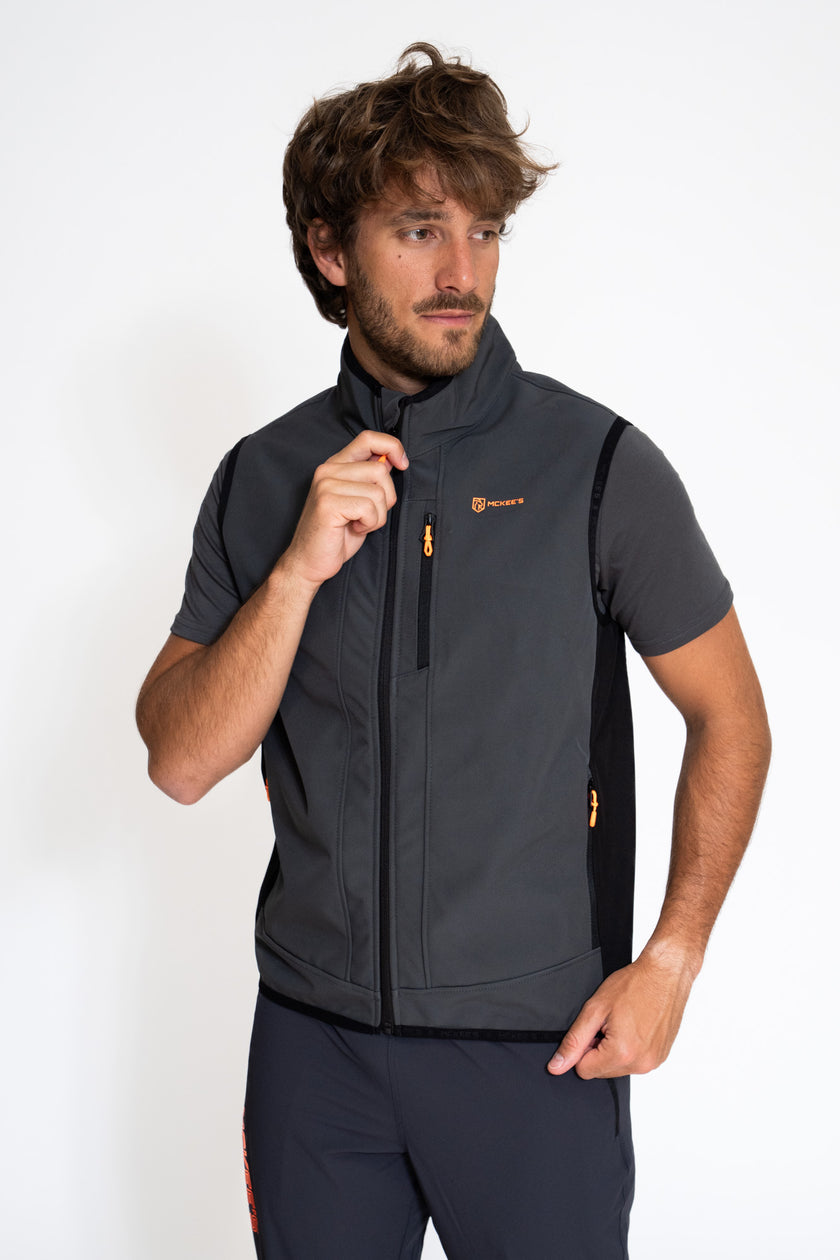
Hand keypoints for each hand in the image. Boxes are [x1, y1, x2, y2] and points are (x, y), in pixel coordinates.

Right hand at [281, 431, 408, 588]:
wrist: (309, 562)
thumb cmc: (336, 534)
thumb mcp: (358, 500)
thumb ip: (370, 479)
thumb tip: (391, 460)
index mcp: (335, 465)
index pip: (368, 438)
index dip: (392, 446)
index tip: (402, 464)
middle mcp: (328, 470)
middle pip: (380, 470)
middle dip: (386, 499)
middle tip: (368, 515)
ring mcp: (326, 485)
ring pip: (378, 492)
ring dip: (377, 516)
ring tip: (358, 523)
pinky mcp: (328, 503)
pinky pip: (369, 508)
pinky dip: (370, 524)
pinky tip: (354, 529)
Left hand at [546, 947, 695, 1078]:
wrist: (666, 974)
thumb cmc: (634, 985)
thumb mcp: (595, 1009)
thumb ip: (574, 1041)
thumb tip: (557, 1066)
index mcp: (622, 1054)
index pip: (584, 1070)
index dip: (584, 1047)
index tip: (595, 1027)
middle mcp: (641, 1064)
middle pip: (602, 1071)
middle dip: (600, 1049)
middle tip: (610, 1022)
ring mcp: (654, 1062)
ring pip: (618, 1067)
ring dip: (615, 1049)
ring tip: (624, 1022)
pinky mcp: (661, 1058)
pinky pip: (635, 1062)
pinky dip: (631, 1048)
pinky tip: (636, 1026)